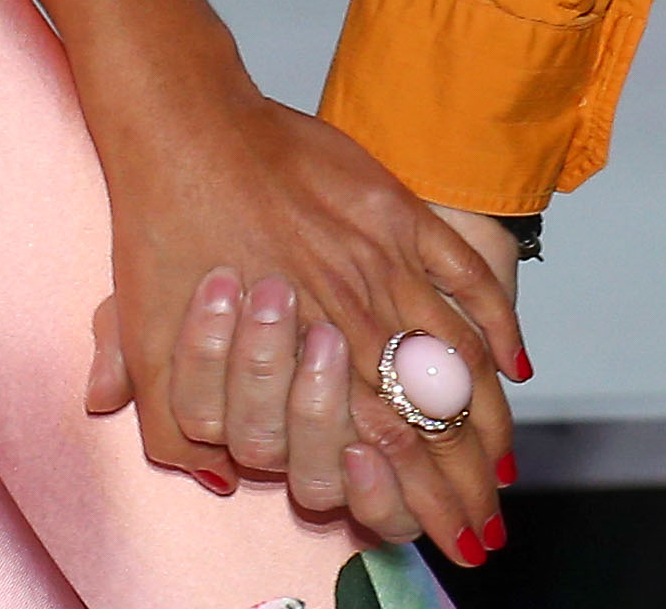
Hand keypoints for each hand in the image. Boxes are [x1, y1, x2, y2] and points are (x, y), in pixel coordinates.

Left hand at [78, 77, 520, 565]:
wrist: (185, 124)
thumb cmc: (163, 227)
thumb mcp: (149, 343)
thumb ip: (179, 426)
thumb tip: (217, 480)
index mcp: (300, 360)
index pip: (383, 456)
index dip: (422, 507)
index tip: (454, 540)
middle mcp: (354, 319)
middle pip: (432, 420)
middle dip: (467, 481)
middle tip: (493, 522)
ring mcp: (383, 263)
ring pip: (457, 355)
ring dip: (489, 418)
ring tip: (508, 461)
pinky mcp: (395, 211)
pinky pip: (462, 274)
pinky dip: (495, 322)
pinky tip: (515, 363)